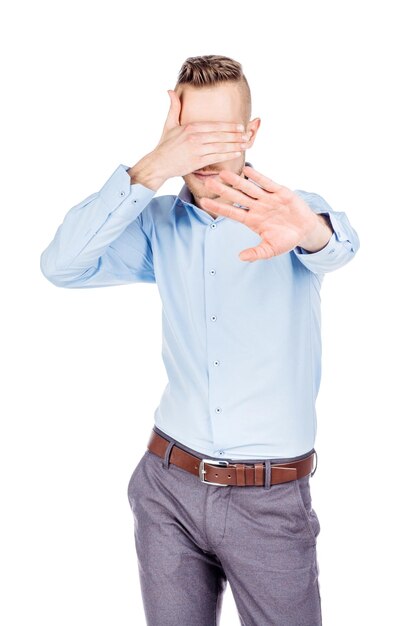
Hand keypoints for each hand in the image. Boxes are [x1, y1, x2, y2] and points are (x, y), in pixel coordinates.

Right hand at [149, 90, 248, 179]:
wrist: (158, 163)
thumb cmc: (165, 145)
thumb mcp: (169, 124)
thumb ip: (174, 107)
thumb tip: (170, 90)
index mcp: (190, 127)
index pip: (215, 125)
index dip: (229, 126)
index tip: (240, 126)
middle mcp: (195, 137)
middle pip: (220, 135)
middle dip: (236, 135)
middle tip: (247, 135)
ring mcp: (197, 150)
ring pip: (221, 146)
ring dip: (235, 145)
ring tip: (245, 144)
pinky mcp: (197, 161)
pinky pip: (217, 157)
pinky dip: (228, 155)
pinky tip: (237, 153)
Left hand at [200, 165, 332, 261]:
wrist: (305, 230)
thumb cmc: (286, 240)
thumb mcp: (270, 250)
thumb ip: (256, 253)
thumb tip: (240, 258)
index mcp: (252, 220)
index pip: (231, 212)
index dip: (218, 207)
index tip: (204, 202)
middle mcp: (257, 207)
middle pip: (237, 197)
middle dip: (223, 190)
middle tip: (208, 182)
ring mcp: (268, 199)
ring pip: (249, 188)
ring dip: (237, 181)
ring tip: (223, 173)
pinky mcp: (280, 192)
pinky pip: (267, 183)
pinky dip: (258, 177)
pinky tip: (247, 170)